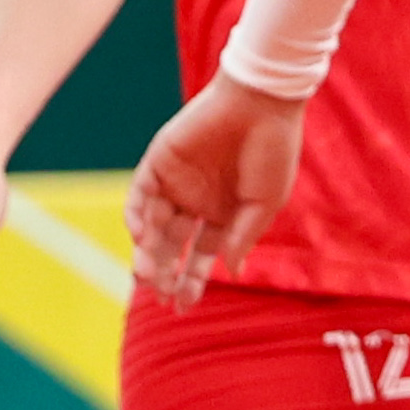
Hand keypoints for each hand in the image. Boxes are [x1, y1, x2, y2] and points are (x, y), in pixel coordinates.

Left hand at [126, 73, 306, 308]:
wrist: (262, 102)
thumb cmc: (273, 150)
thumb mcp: (265, 202)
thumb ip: (243, 236)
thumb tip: (231, 271)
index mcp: (223, 212)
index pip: (200, 254)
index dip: (191, 281)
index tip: (183, 307)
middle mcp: (197, 200)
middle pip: (171, 246)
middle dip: (165, 273)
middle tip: (161, 297)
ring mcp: (176, 182)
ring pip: (152, 226)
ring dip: (148, 252)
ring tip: (149, 275)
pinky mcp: (160, 161)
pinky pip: (140, 194)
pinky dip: (136, 215)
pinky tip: (141, 236)